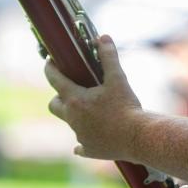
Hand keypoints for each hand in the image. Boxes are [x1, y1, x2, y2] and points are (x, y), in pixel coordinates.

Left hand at [44, 34, 143, 160]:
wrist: (138, 138)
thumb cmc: (126, 107)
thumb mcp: (118, 78)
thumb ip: (108, 57)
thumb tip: (103, 37)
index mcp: (75, 99)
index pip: (54, 80)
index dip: (50, 68)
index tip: (49, 62)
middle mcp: (73, 118)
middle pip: (54, 105)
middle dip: (58, 96)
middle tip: (71, 89)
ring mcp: (79, 136)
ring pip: (70, 122)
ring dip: (76, 115)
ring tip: (91, 109)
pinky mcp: (89, 150)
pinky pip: (81, 145)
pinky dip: (85, 139)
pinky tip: (93, 135)